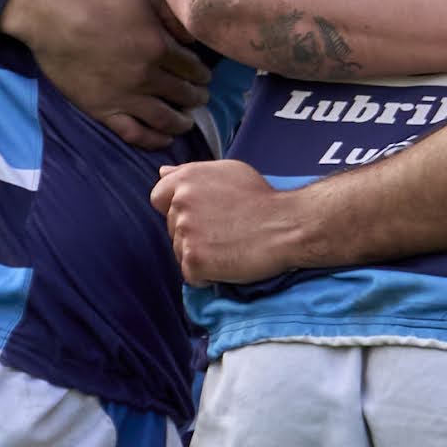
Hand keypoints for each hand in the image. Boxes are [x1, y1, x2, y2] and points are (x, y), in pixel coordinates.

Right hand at [0, 0, 212, 148]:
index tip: (204, 75)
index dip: (201, 73)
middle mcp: (147, 77)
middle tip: (201, 97)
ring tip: (187, 121)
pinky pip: (134, 133)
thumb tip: (191, 36)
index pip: (192, 68)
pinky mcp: (102, 109)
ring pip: (165, 119)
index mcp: (159, 46)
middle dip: (196, 97)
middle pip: (183, 94)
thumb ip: (170, 10)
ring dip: (182, 122)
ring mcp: (124, 97)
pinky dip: (153, 140)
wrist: (49, 13)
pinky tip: (164, 139)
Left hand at [151, 159, 314, 286]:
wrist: (287, 225)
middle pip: (171, 228)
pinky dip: (207, 275)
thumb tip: (162, 172)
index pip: (159, 197)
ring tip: (228, 247)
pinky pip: (191, 275)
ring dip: (199, 254)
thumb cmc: (263, 199)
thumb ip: (191, 172)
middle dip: (192, 233)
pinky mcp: (194, 260)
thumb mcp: (228, 171)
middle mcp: (180, 203)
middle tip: (225, 231)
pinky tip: (228, 262)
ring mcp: (185, 233)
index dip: (178, 208)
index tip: (202, 215)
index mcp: (186, 179)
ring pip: (179, 252)